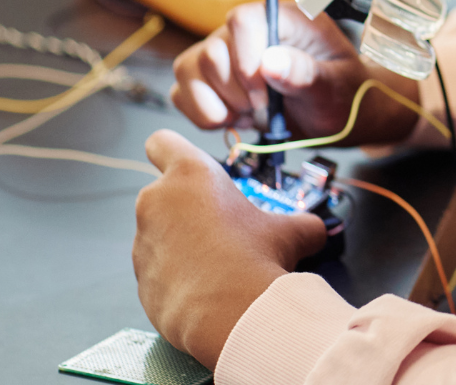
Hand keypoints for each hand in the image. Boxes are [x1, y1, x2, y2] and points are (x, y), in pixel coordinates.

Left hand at [134, 130, 327, 367]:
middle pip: (165, 194)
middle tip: (222, 229)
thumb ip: (300, 222)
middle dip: (188, 208)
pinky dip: (176, 278)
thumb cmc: (257, 258)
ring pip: (159, 235)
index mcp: (190, 175)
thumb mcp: (293, 231)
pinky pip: (158, 271)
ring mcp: (143, 243)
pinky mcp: (141, 281)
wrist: (232, 313)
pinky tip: (206, 291)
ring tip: (217, 266)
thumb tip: (315, 230)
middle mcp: (156, 202)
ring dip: (182, 245)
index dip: (172, 151)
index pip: (162, 142)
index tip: (188, 168)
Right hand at [171, 1, 420, 144]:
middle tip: (268, 108)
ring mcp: (224, 54)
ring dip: (220, 104)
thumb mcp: (336, 85)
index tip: (265, 92)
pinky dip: (205, 115)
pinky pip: (181, 94)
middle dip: (238, 92)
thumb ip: (307, 74)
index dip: (246, 59)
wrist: (335, 116)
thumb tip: (270, 62)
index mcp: (284, 19)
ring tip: (255, 113)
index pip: (243, 19)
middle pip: (212, 52)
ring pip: (189, 71)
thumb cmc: (342, 93)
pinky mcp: (208, 81)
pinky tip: (237, 118)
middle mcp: (248, 32)